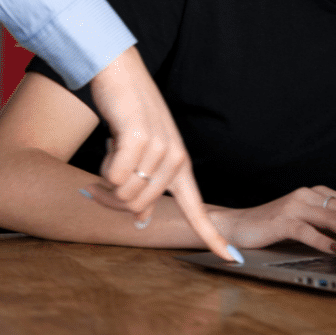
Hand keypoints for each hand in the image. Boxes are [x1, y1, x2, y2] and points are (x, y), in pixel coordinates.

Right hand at [88, 46, 236, 260]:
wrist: (122, 76)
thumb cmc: (130, 118)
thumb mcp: (143, 155)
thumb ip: (145, 185)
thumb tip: (139, 218)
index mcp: (180, 166)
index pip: (198, 208)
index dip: (211, 235)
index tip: (231, 258)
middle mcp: (175, 160)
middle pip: (137, 207)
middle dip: (113, 196)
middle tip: (107, 171)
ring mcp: (160, 149)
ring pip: (124, 193)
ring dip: (107, 176)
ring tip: (115, 149)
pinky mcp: (140, 139)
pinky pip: (114, 175)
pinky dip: (105, 163)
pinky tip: (112, 140)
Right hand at [211, 187, 335, 254]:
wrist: (237, 225)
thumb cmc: (274, 226)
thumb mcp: (305, 221)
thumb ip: (327, 222)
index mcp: (315, 193)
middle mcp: (307, 195)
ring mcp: (294, 206)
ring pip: (331, 218)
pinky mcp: (282, 221)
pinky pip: (307, 230)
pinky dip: (324, 240)